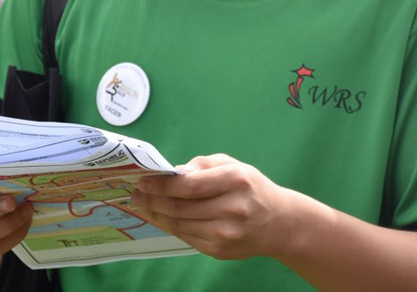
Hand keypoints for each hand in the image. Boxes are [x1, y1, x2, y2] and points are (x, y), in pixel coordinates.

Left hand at [131, 153, 307, 259]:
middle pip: (180, 207)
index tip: (143, 180)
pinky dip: (170, 226)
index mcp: (236, 181)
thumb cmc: (252, 189)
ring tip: (144, 204)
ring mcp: (225, 233)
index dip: (162, 185)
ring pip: (179, 224)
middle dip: (153, 200)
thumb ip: (204, 165)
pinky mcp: (219, 250)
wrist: (280, 224)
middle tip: (137, 193)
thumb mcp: (235, 166)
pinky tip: (161, 217)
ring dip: (157, 214)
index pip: (190, 186)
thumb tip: (173, 173)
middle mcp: (232, 208)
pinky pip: (185, 237)